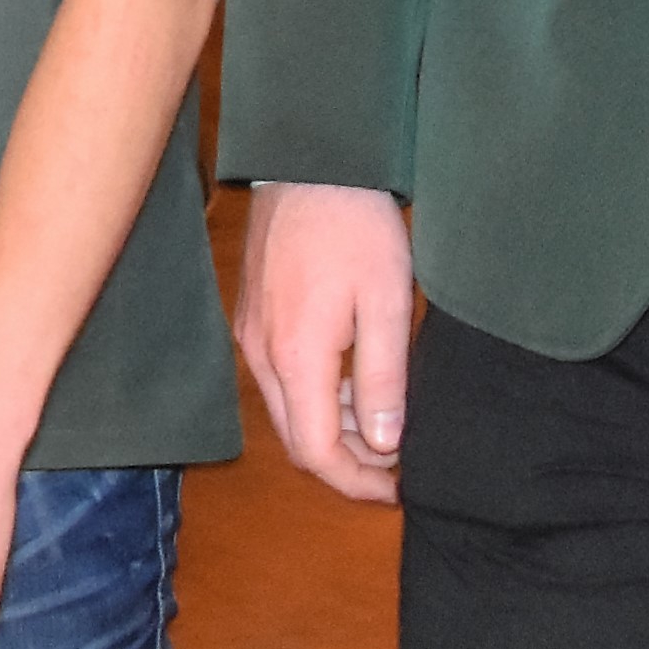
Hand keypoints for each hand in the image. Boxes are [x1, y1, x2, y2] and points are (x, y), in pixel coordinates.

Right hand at [233, 180, 416, 501]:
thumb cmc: (354, 224)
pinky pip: (280, 379)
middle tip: (397, 463)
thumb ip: (384, 380)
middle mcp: (259, 354)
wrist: (309, 161)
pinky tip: (355, 383)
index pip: (315, 452)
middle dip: (347, 462)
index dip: (356, 483)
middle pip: (296, 439)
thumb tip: (384, 444)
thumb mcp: (387, 302)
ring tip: (385, 422)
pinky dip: (317, 396)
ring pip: (288, 411)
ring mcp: (250, 335)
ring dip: (333, 428)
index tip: (398, 487)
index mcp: (295, 356)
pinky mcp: (252, 318)